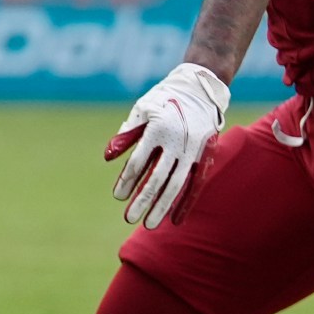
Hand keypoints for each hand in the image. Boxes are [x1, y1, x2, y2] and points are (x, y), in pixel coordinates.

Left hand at [104, 62, 229, 228]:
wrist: (201, 88)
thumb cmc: (164, 99)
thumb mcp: (142, 109)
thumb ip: (127, 134)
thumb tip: (108, 157)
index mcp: (158, 129)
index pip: (139, 161)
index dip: (127, 180)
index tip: (118, 197)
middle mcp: (177, 142)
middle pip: (157, 178)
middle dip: (142, 200)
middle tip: (129, 219)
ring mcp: (193, 151)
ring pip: (176, 184)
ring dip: (162, 206)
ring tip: (150, 224)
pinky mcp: (204, 156)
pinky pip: (195, 183)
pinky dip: (186, 202)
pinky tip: (175, 219)